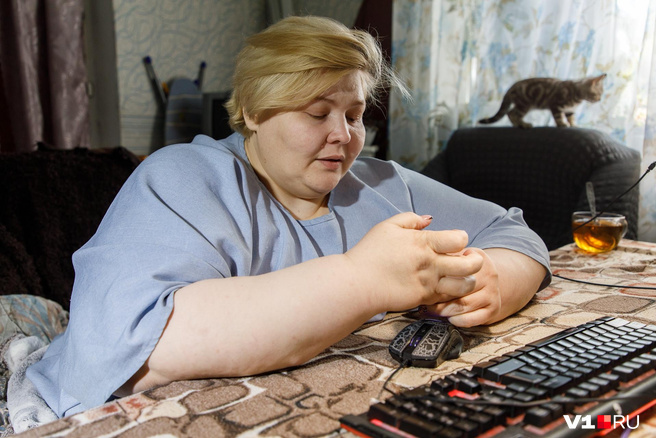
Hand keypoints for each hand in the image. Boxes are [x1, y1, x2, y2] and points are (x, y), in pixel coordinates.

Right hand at [344, 212, 483, 313]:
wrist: (357, 283)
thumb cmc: (369, 253)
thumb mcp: (387, 227)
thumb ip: (410, 219)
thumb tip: (429, 220)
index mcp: (423, 242)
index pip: (459, 239)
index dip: (462, 238)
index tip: (455, 241)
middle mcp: (430, 263)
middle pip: (470, 264)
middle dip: (475, 260)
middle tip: (469, 259)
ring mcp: (429, 283)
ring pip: (465, 285)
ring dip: (468, 280)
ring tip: (461, 276)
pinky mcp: (424, 299)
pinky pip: (448, 298)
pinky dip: (452, 293)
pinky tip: (445, 287)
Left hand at [423, 247, 502, 326]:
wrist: (491, 282)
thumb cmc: (467, 271)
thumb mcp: (459, 257)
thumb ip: (445, 259)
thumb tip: (424, 270)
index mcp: (478, 258)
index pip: (455, 271)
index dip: (438, 281)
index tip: (424, 286)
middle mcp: (489, 275)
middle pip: (458, 289)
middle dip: (438, 298)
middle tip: (425, 301)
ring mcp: (493, 293)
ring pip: (463, 306)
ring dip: (445, 310)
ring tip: (433, 310)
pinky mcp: (494, 309)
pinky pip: (472, 319)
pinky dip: (457, 320)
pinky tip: (450, 317)